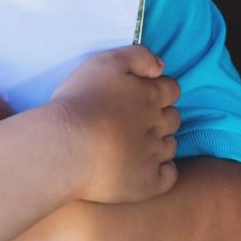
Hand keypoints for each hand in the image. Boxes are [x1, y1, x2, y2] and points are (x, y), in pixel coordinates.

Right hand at [48, 44, 180, 204]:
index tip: (142, 94)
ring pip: (169, 146)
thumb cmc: (82, 101)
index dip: (159, 90)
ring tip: (135, 145)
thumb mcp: (106, 62)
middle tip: (136, 120)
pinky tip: (147, 169)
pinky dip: (163, 171)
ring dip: (159, 142)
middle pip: (173, 118)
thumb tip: (161, 67)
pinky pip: (168, 176)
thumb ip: (138, 56)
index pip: (171, 89)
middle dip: (161, 116)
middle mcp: (158, 125)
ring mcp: (154, 156)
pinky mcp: (147, 183)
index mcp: (150, 95)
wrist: (66, 147)